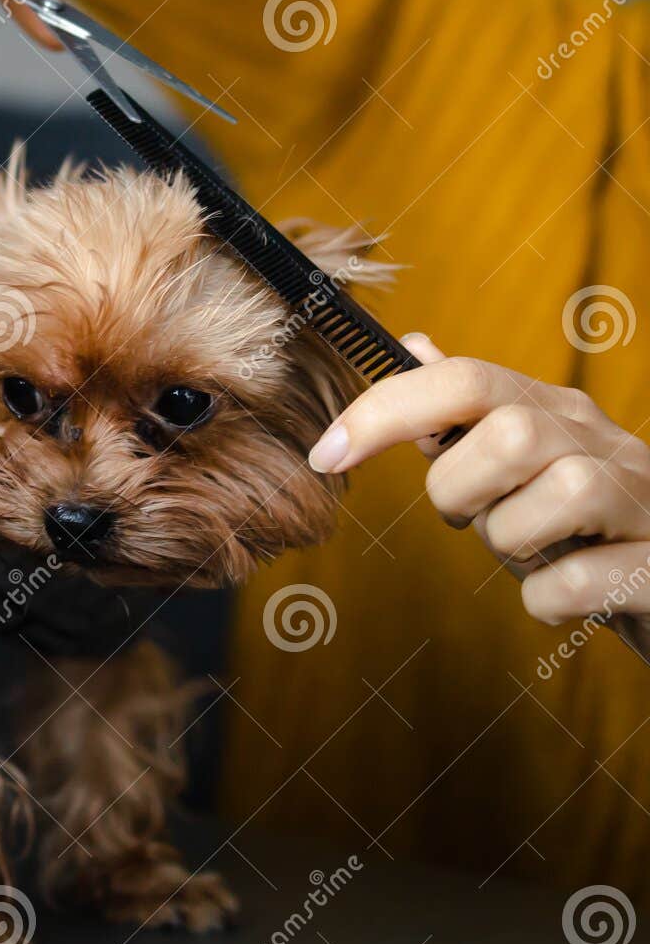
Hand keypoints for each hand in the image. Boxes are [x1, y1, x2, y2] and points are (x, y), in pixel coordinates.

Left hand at [306, 333, 649, 657]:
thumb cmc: (580, 527)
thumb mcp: (518, 466)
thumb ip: (465, 414)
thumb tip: (411, 344)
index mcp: (553, 412)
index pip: (465, 379)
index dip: (385, 410)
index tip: (325, 454)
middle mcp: (602, 442)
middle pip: (509, 433)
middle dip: (461, 489)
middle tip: (472, 517)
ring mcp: (641, 500)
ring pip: (558, 495)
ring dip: (512, 542)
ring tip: (531, 553)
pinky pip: (576, 583)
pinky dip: (547, 599)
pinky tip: (558, 597)